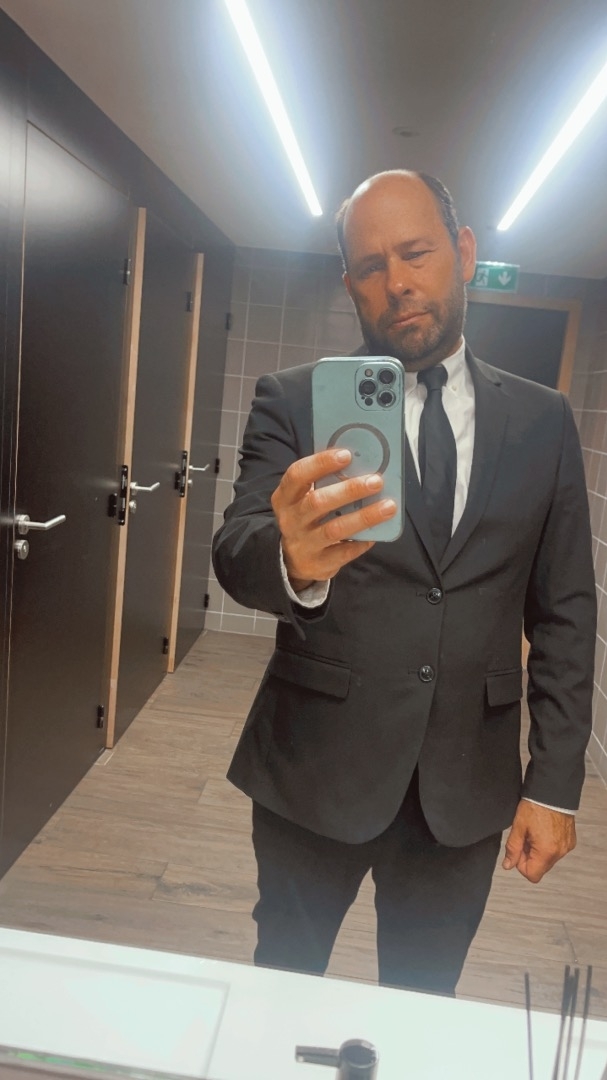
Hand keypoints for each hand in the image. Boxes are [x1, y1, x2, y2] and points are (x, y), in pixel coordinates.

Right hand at [271, 448, 396, 590]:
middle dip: (349, 490)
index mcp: (284, 497)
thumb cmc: (307, 517)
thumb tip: (362, 464)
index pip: (297, 475)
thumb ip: (324, 483)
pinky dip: (362, 542)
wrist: (293, 559)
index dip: (320, 463)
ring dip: (364, 516)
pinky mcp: (317, 563)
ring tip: (388, 506)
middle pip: (317, 502)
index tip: (347, 454)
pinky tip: (377, 534)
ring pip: (334, 529)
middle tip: (376, 481)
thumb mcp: (305, 498)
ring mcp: (302, 544)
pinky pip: (344, 552)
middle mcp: (290, 520)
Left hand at [502, 800, 575, 883]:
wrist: (553, 790)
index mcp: (546, 851)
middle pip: (541, 868)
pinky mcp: (570, 840)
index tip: (518, 850)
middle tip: (524, 838)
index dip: (521, 865)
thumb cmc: (535, 806)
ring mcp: (567, 847)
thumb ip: (513, 848)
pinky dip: (548, 845)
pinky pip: (557, 850)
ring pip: (548, 859)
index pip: (532, 875)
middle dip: (529, 857)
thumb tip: (508, 865)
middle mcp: (559, 852)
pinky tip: (543, 830)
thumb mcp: (518, 827)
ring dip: (538, 851)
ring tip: (534, 832)